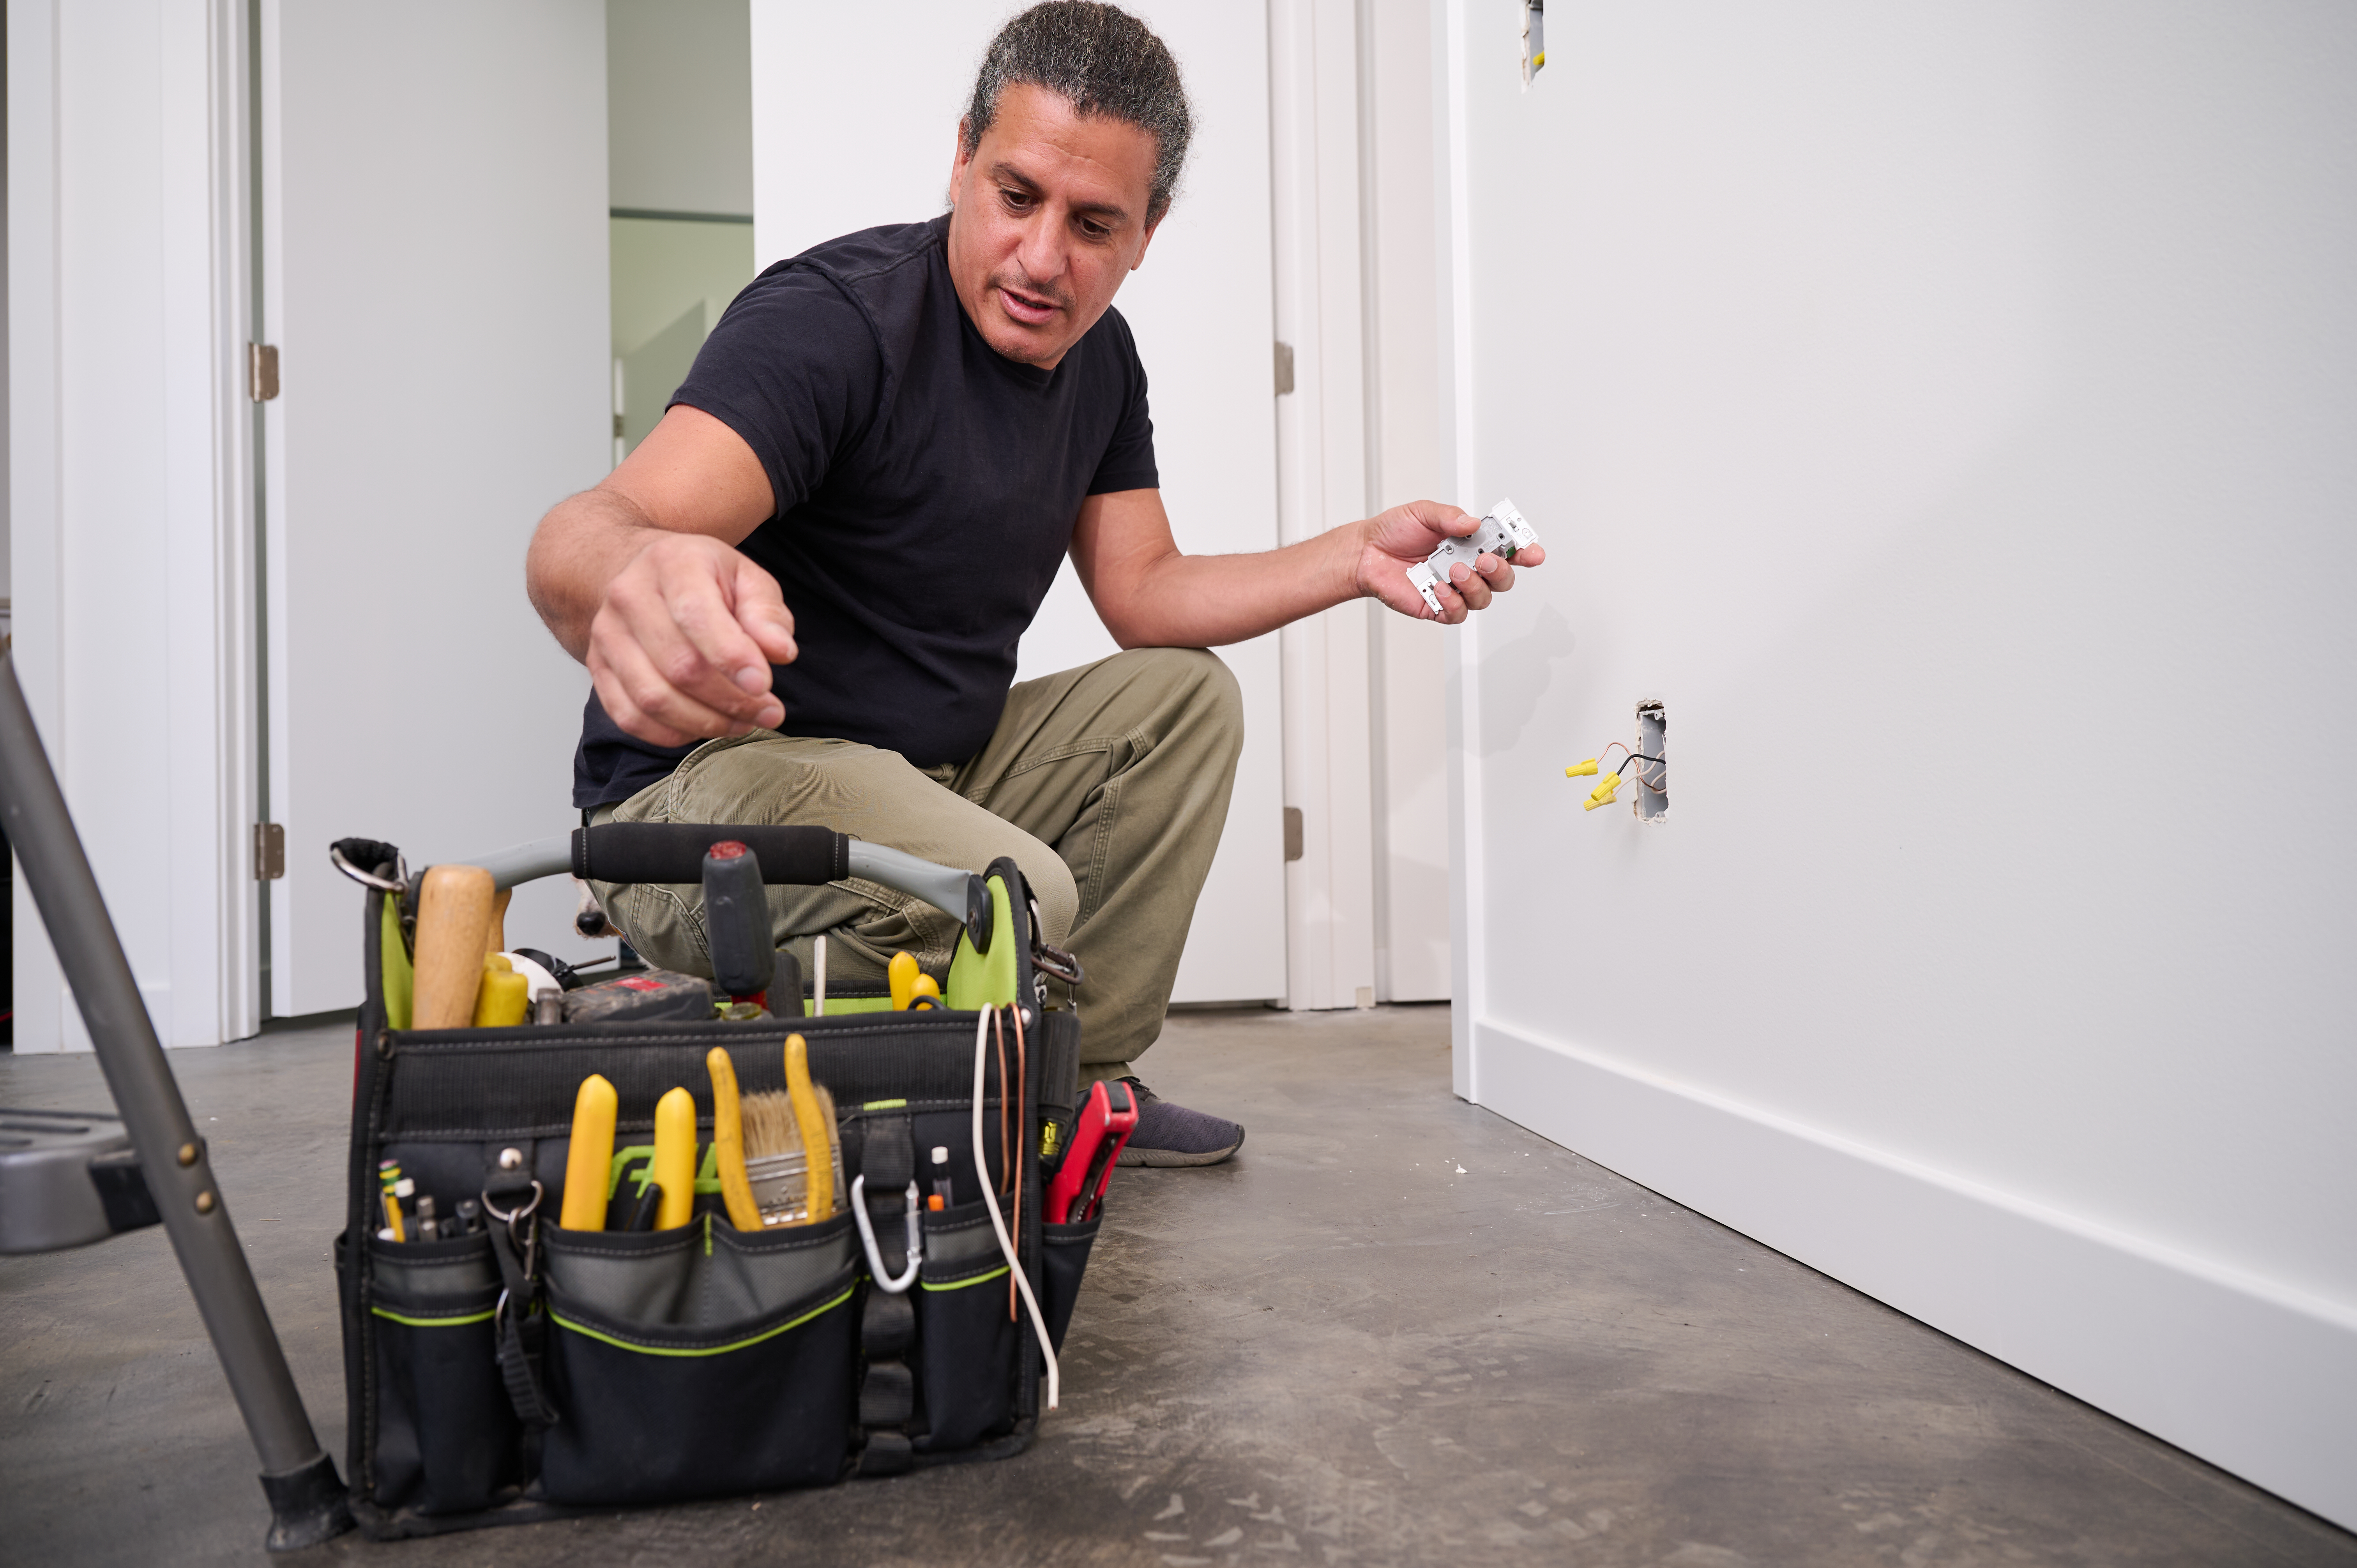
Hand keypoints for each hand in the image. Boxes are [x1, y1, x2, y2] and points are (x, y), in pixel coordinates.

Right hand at [585, 532, 798, 745]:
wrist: (642, 575)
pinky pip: (630, 717)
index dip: (732, 657)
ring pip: (652, 698)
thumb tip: (779, 651)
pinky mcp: (597, 668)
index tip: (764, 686)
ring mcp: (606, 634)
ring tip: (743, 723)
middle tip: (768, 712)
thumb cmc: (703, 580)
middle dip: (730, 700)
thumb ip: (767, 614)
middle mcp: (629, 596)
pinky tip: (703, 726)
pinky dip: (671, 734)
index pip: (697, 616)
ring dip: (705, 722)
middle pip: (678, 666)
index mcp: (672, 563)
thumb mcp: (747, 580)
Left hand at [1354, 499, 1546, 622]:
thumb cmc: (1394, 533)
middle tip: (1485, 560)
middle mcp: (1466, 568)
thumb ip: (1448, 517)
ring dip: (1474, 585)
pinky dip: (1453, 603)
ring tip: (1454, 570)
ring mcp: (1454, 590)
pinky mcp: (1437, 607)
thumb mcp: (1423, 513)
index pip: (1506, 550)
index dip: (1524, 553)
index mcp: (1469, 544)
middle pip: (1502, 579)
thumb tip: (1471, 523)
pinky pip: (1457, 614)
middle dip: (1501, 571)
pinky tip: (1441, 589)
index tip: (1533, 552)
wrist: (1365, 553)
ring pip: (1483, 598)